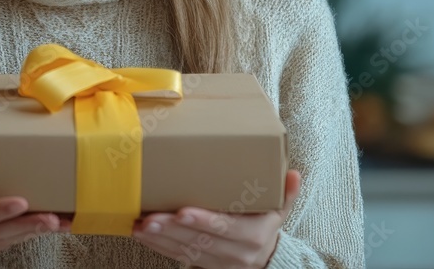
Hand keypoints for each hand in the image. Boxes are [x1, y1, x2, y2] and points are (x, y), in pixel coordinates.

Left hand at [131, 169, 301, 268]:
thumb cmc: (265, 223)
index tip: (182, 211)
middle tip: (150, 217)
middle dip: (172, 230)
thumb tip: (294, 173)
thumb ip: (286, 192)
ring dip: (159, 239)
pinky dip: (158, 246)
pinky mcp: (201, 264)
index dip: (204, 221)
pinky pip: (176, 257)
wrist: (265, 259)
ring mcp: (216, 261)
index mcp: (253, 235)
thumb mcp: (279, 208)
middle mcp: (234, 252)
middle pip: (199, 241)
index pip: (225, 228)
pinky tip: (141, 234)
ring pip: (184, 251)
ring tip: (139, 225)